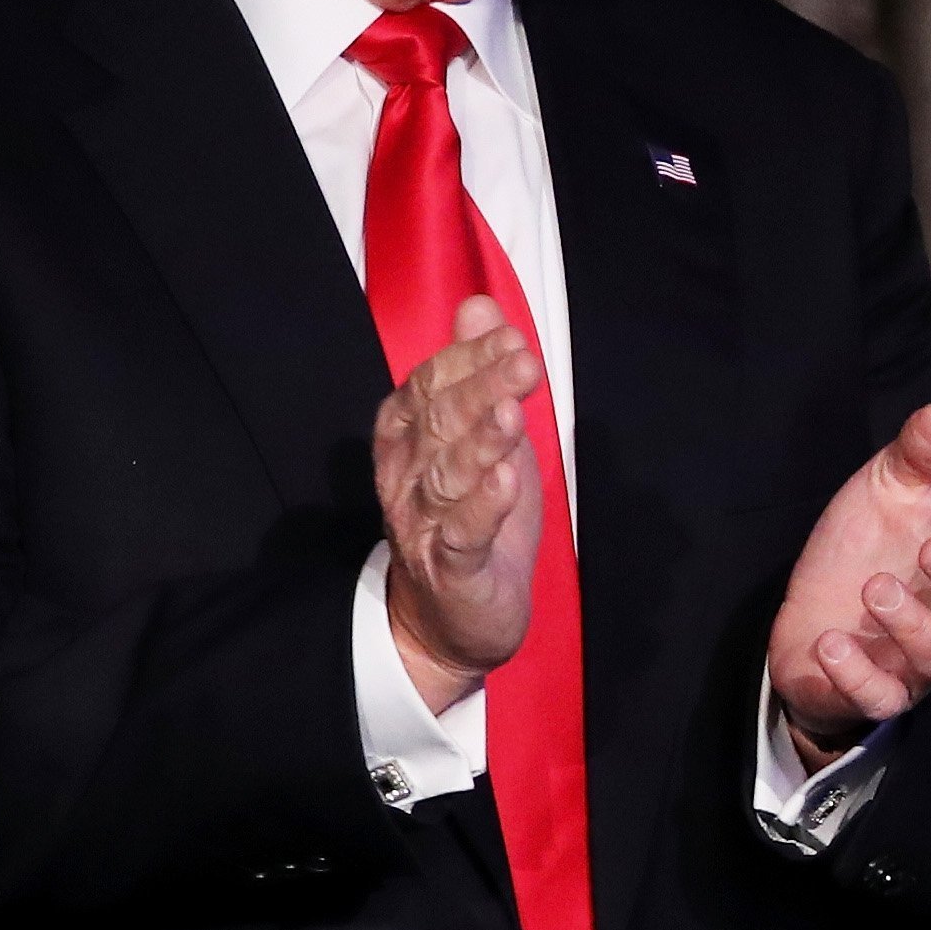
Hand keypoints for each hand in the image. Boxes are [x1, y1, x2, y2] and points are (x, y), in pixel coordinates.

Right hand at [372, 294, 546, 708]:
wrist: (452, 622)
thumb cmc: (471, 519)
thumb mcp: (482, 438)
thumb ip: (476, 375)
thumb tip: (479, 307)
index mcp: (407, 439)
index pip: (427, 386)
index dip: (466, 359)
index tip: (510, 335)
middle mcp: (406, 478)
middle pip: (438, 425)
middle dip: (481, 388)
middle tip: (525, 361)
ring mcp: (423, 525)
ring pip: (446, 476)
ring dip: (481, 441)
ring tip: (513, 413)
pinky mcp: (450, 570)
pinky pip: (462, 535)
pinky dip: (485, 506)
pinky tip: (508, 477)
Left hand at [768, 404, 930, 755]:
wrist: (808, 622)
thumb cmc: (863, 551)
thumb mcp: (886, 493)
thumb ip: (918, 458)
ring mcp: (920, 661)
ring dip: (915, 625)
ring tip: (876, 588)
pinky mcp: (878, 693)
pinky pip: (883, 697)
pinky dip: (859, 676)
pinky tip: (832, 644)